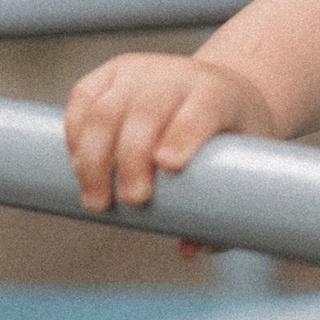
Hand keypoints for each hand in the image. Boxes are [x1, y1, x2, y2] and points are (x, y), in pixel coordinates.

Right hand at [64, 52, 277, 212]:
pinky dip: (74, 132)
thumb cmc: (234, 137)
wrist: (222, 91)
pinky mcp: (112, 73)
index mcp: (219, 95)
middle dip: (132, 157)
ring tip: (96, 200)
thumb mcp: (245, 165)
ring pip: (108, 107)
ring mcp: (142, 70)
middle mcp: (179, 76)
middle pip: (148, 109)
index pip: (202, 108)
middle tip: (132, 202)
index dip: (184, 134)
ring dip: (94, 157)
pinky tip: (78, 164)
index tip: (170, 166)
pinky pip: (83, 97)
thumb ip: (224, 209)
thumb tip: (190, 248)